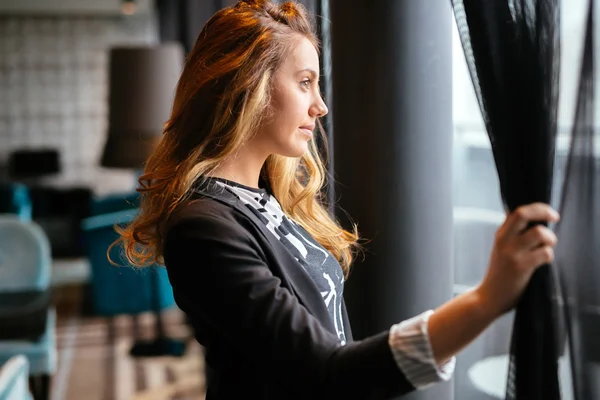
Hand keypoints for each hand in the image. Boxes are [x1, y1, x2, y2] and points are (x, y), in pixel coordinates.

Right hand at [476, 202, 559, 317]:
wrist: (488, 297)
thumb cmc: (499, 274)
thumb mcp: (500, 249)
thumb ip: (511, 233)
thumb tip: (526, 217)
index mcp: (500, 234)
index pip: (517, 210)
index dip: (536, 207)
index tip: (549, 213)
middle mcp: (504, 240)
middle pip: (524, 214)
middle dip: (543, 212)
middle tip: (554, 217)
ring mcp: (512, 253)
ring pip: (539, 233)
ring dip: (550, 238)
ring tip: (548, 247)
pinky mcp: (521, 267)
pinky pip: (544, 253)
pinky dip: (549, 255)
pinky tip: (544, 262)